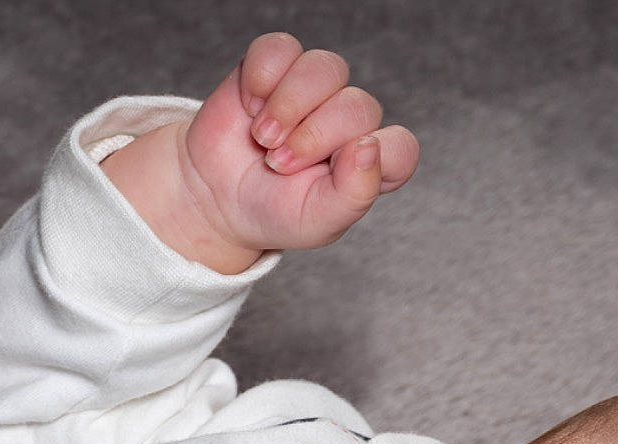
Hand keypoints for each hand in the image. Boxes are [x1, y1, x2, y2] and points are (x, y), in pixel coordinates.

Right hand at [102, 32, 419, 272]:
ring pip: (324, 69)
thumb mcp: (317, 222)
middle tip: (277, 164)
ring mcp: (316, 89)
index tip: (326, 178)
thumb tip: (369, 146)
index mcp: (369, 162)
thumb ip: (354, 193)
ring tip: (263, 136)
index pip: (400, 149)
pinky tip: (250, 105)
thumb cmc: (274, 212)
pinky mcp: (279, 66)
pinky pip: (282, 48)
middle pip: (358, 107)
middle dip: (312, 138)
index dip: (366, 162)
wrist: (217, 199)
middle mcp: (350, 121)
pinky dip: (261, 77)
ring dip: (288, 106)